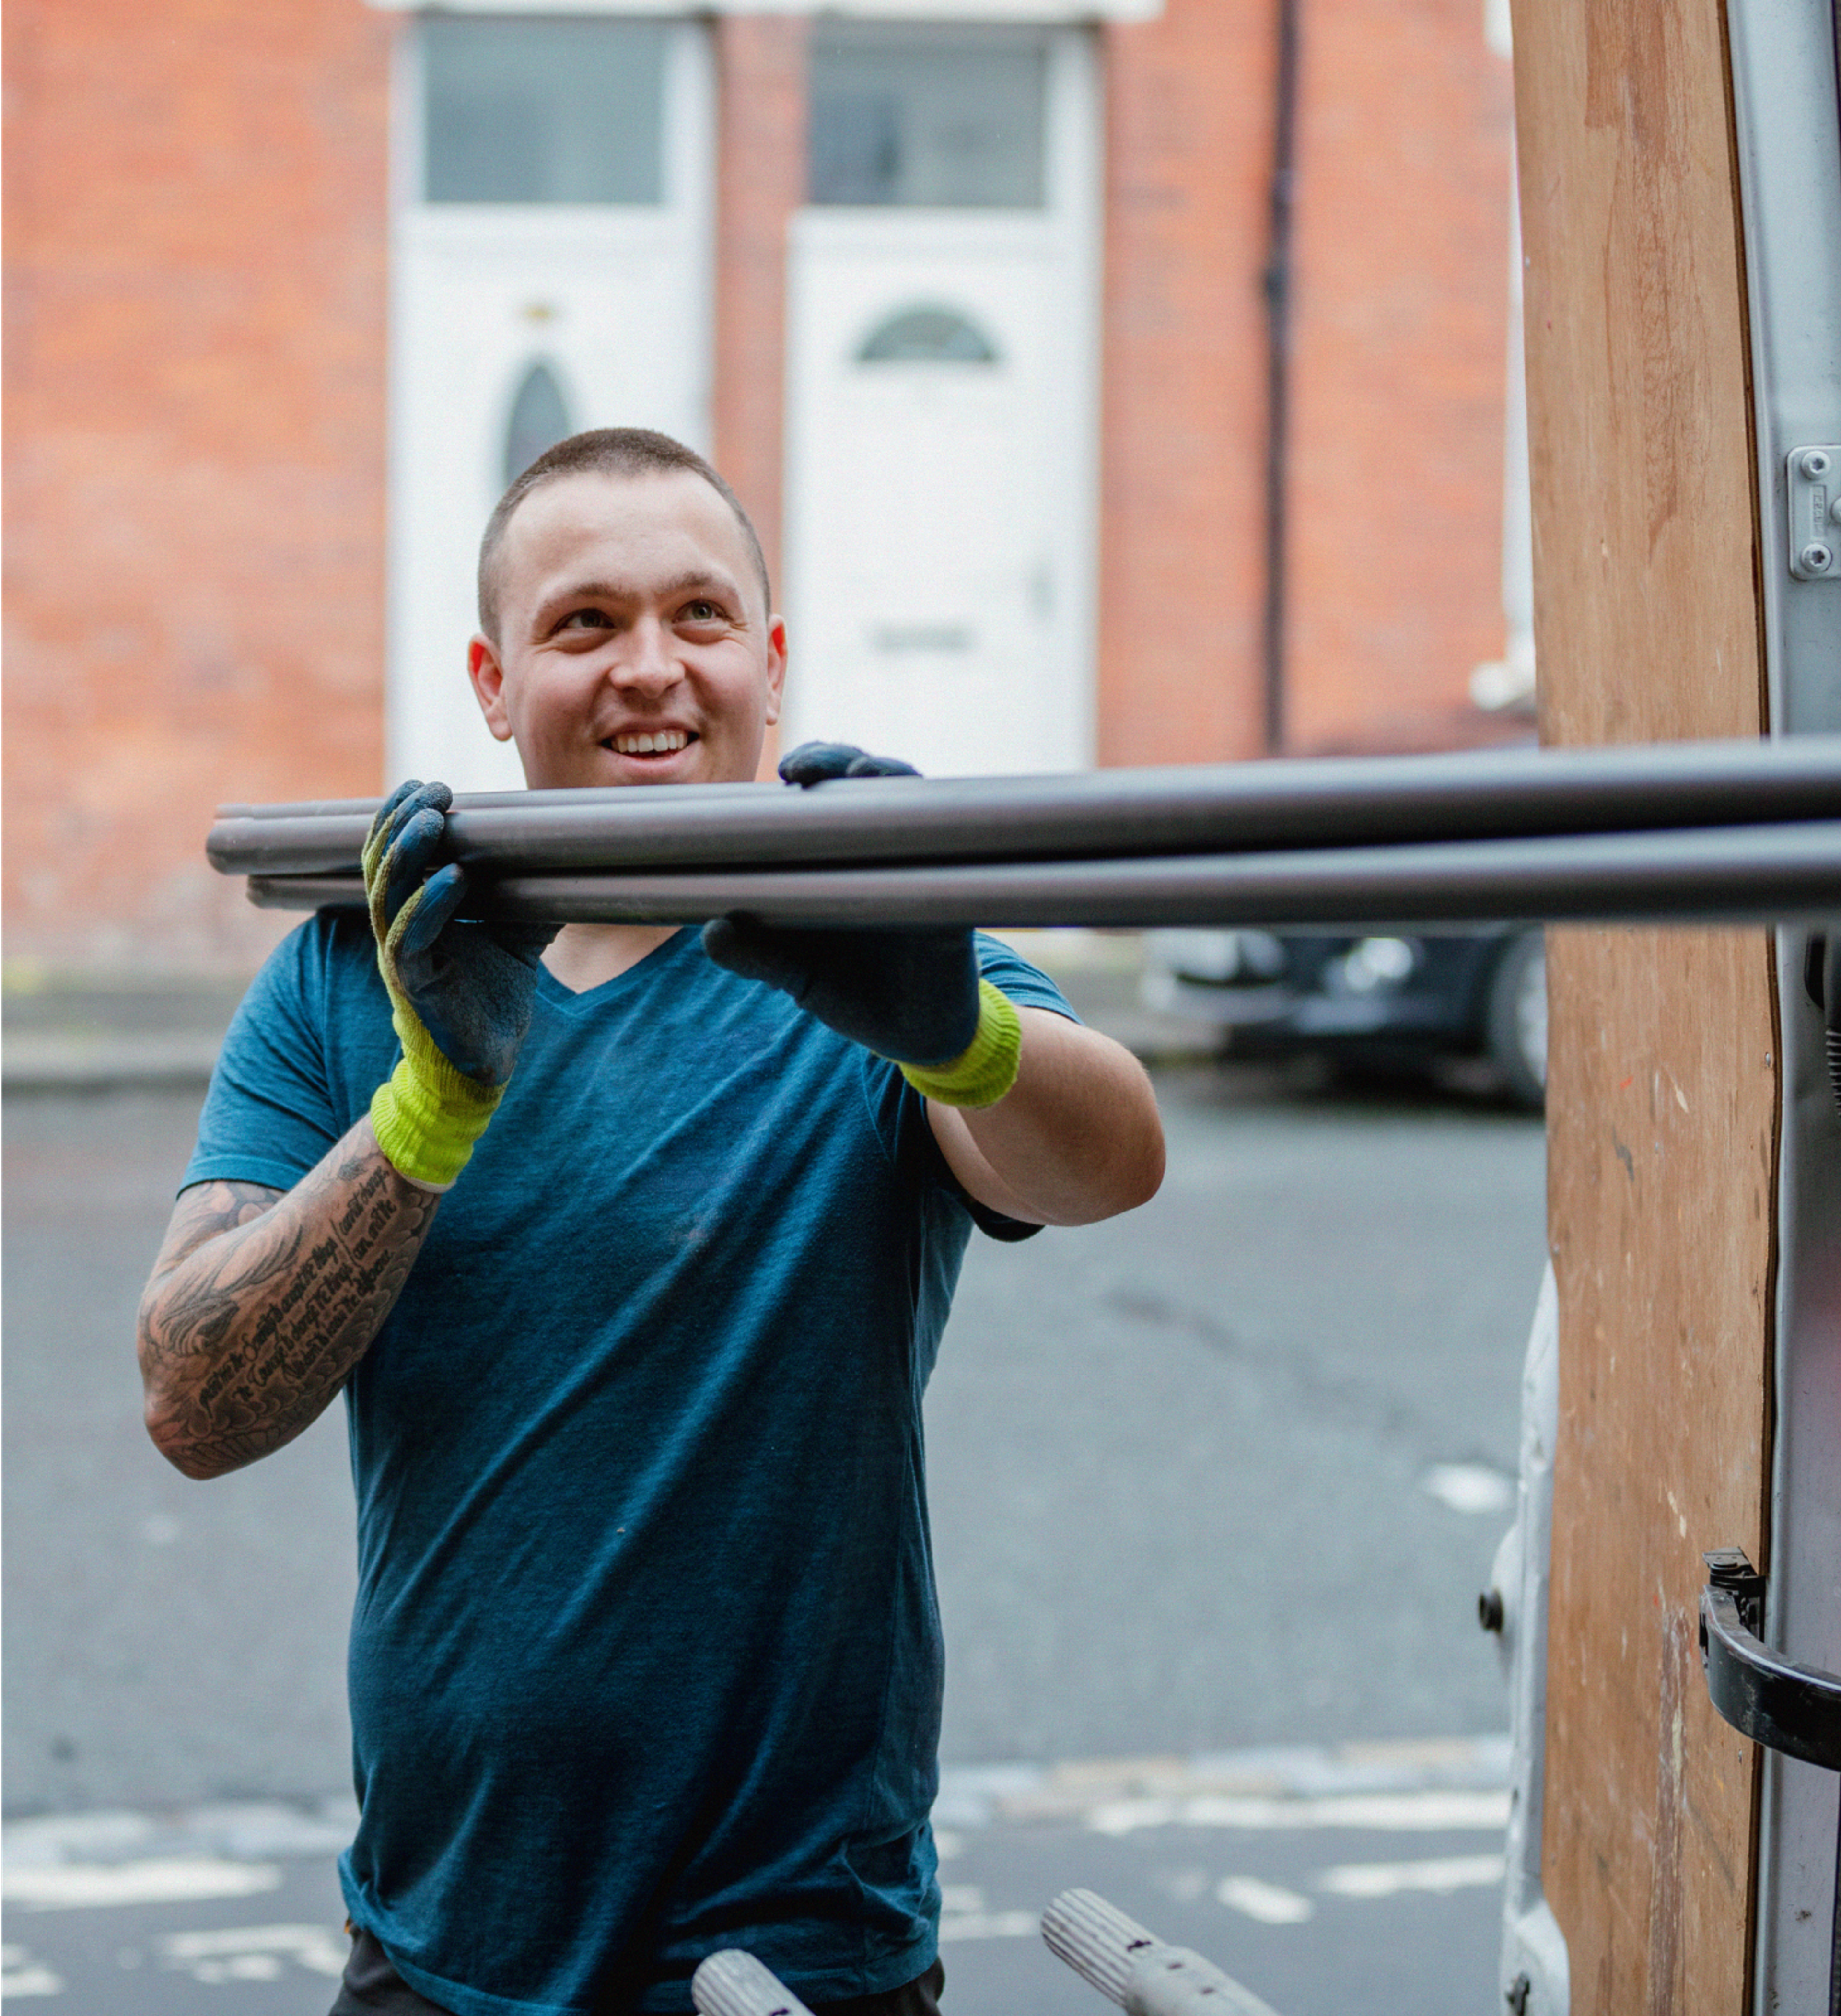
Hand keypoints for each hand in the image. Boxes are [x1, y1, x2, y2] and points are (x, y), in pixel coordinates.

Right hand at [362, 780, 556, 1184]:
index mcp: (413, 911)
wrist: (481, 1066)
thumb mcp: (518, 936)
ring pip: (387, 893)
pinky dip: (431, 903)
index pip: (394, 854)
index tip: (426, 783)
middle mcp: (398, 928)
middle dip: (401, 820)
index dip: (401, 816)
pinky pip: (409, 936)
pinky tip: (454, 877)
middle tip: (431, 786)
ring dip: (409, 852)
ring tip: (434, 818)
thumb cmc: (492, 999)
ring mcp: (401, 956)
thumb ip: (532, 897)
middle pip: (382, 862)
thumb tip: (570, 861)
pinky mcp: (413, 984)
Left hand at [702, 744, 1021, 1104]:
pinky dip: (939, 849)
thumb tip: (710, 930)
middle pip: (871, 786)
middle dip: (841, 761)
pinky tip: (921, 842)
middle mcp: (887, 857)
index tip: (785, 772)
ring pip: (917, 807)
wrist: (913, 1038)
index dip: (815, 770)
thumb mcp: (799, 973)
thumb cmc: (856, 993)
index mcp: (847, 863)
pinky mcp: (956, 909)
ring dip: (893, 780)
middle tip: (804, 768)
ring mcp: (925, 875)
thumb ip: (756, 953)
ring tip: (864, 771)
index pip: (832, 798)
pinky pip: (957, 867)